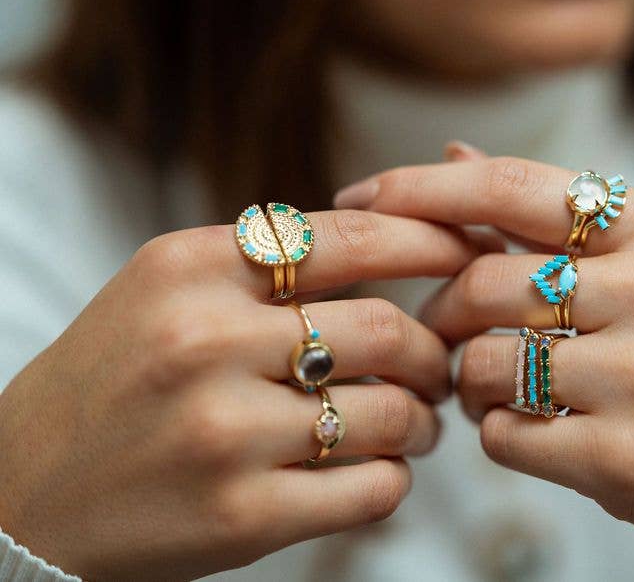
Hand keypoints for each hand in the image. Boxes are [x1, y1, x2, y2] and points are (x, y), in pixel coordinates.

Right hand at [0, 210, 480, 580]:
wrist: (23, 491)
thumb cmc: (113, 378)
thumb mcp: (168, 287)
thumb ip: (268, 260)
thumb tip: (397, 238)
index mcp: (192, 268)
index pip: (351, 238)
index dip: (430, 243)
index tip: (467, 254)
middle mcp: (205, 341)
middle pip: (384, 329)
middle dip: (430, 350)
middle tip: (435, 366)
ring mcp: (223, 433)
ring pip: (392, 412)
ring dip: (423, 419)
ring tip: (417, 422)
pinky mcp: (241, 516)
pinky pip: (373, 489)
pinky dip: (396, 477)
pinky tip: (381, 469)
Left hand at [333, 155, 633, 543]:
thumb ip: (552, 213)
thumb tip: (454, 154)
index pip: (513, 187)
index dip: (421, 188)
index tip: (360, 195)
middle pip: (482, 282)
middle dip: (442, 312)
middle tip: (445, 333)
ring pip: (482, 363)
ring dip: (466, 380)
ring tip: (498, 388)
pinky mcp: (625, 455)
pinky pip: (503, 435)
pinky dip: (499, 433)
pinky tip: (536, 431)